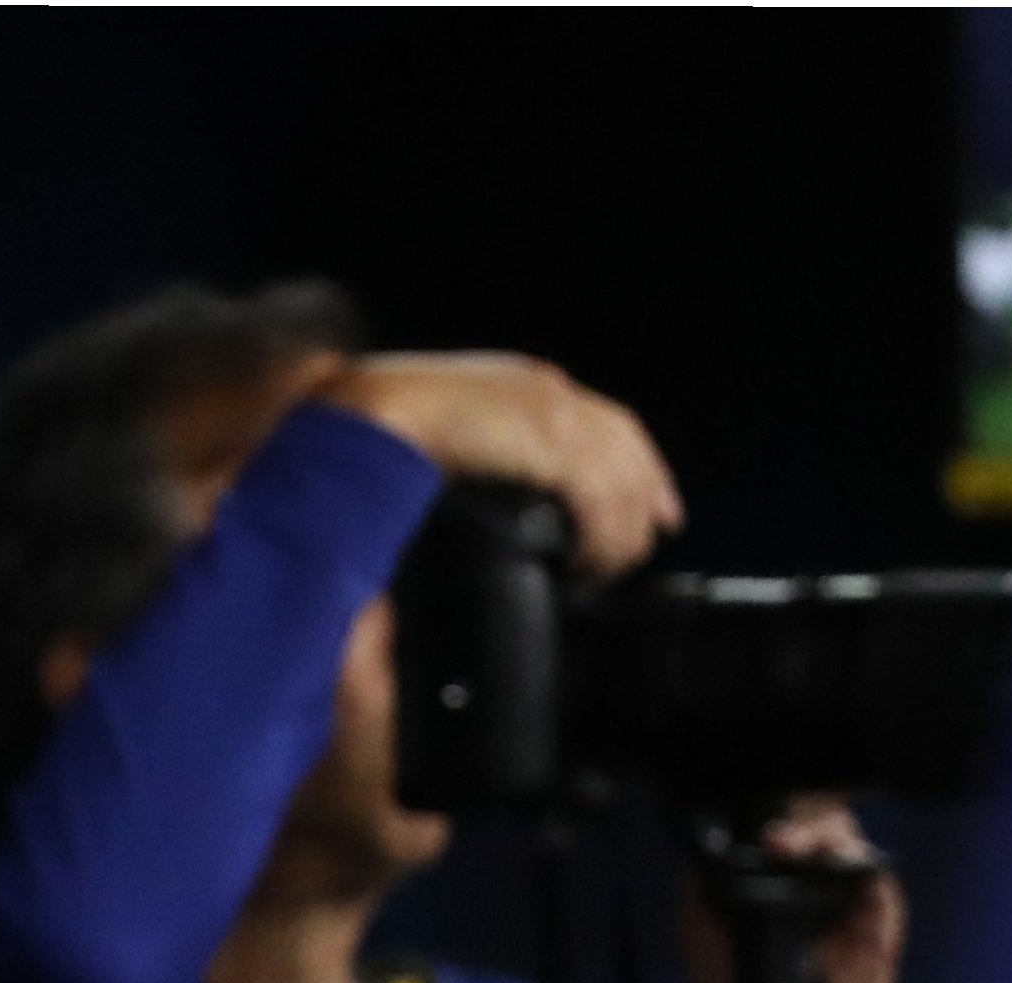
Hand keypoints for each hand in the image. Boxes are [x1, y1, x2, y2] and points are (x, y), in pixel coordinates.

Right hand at [323, 353, 682, 579]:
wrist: (361, 416)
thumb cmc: (380, 432)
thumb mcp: (440, 439)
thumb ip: (472, 462)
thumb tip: (489, 503)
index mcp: (523, 387)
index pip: (602, 421)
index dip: (635, 462)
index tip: (650, 502)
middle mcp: (547, 392)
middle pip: (624, 444)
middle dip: (645, 495)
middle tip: (645, 541)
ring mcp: (552, 413)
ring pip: (620, 475)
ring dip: (622, 527)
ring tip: (608, 567)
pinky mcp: (549, 441)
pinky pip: (600, 497)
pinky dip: (604, 535)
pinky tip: (593, 562)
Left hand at [676, 795, 904, 982]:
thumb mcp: (702, 933)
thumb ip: (704, 885)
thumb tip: (711, 838)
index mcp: (770, 878)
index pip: (781, 823)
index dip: (772, 811)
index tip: (753, 818)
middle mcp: (809, 881)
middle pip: (819, 821)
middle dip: (801, 817)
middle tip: (776, 838)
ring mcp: (846, 898)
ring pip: (846, 841)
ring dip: (823, 834)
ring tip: (792, 846)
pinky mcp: (875, 919)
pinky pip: (874, 878)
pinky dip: (854, 863)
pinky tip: (828, 863)